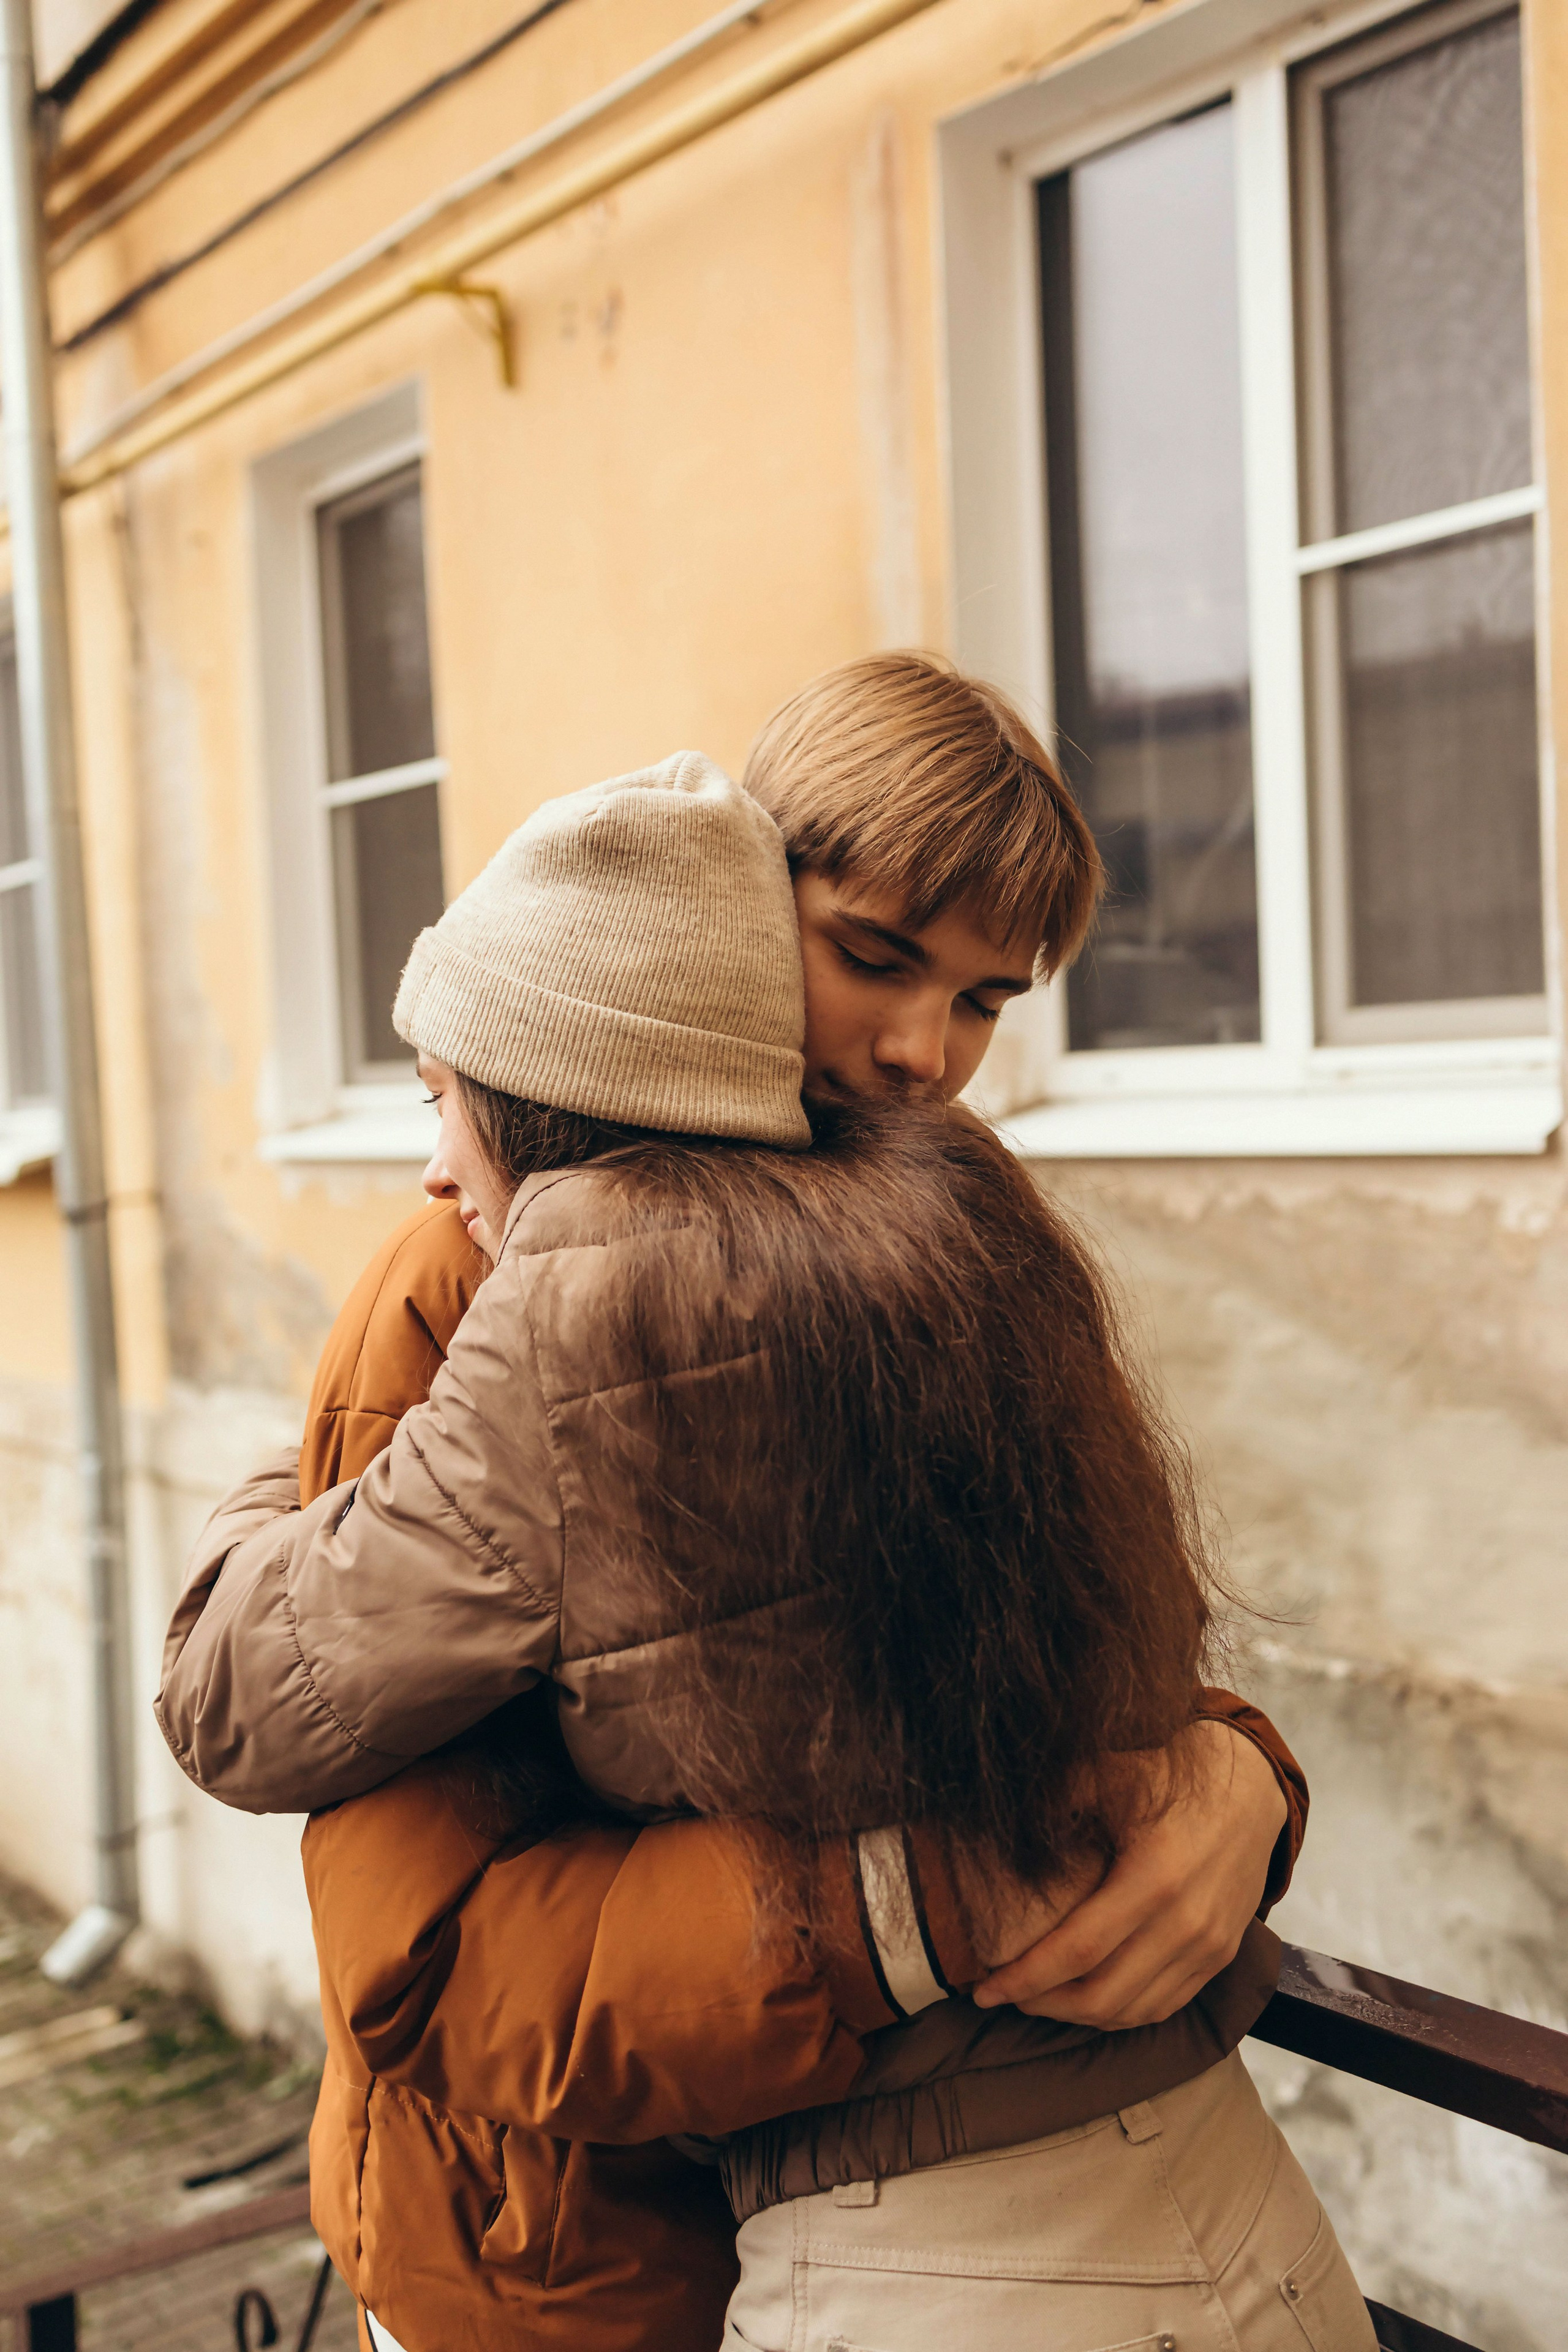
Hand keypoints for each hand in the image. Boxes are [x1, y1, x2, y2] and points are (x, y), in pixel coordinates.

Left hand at [971, 1720, 1286, 2029]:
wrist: (1250, 1790)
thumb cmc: (1168, 1775)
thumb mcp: (1107, 1774)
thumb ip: (1055, 1799)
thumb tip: (999, 1823)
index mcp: (1153, 1879)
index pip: (1077, 1951)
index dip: (1025, 1977)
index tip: (983, 1988)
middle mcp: (1185, 1924)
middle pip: (1102, 1996)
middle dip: (1042, 2005)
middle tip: (1002, 1995)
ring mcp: (1208, 1948)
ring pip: (1133, 2011)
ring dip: (1078, 2016)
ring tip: (1036, 1999)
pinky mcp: (1220, 1957)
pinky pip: (1164, 2006)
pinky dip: (1120, 2013)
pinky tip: (1086, 2000)